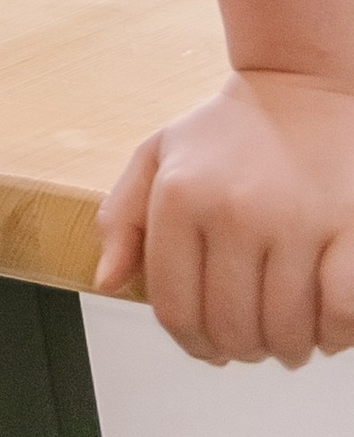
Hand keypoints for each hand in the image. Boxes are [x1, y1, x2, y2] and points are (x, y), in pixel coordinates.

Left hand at [95, 70, 353, 362]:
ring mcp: (295, 220)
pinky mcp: (350, 227)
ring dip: (286, 349)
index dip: (192, 344)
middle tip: (251, 342)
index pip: (175, 308)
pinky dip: (333, 334)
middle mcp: (233, 210)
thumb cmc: (228, 131)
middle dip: (240, 350)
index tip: (208, 347)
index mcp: (180, 197)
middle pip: (231, 327)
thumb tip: (108, 281)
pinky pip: (341, 312)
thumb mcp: (157, 155)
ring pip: (286, 330)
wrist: (300, 86)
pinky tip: (322, 325)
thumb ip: (123, 219)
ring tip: (286, 337)